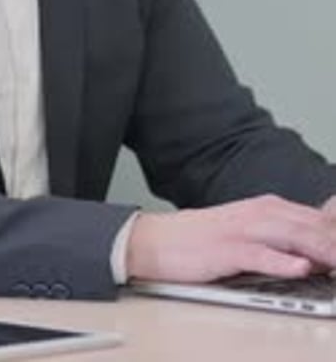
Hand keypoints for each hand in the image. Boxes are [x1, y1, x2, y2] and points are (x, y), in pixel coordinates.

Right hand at [126, 194, 335, 283]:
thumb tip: (316, 256)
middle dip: (334, 240)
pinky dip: (282, 262)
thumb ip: (281, 239)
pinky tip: (300, 268)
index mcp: (266, 208)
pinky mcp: (225, 250)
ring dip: (320, 249)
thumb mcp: (247, 232)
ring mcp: (242, 230)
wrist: (159, 240)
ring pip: (290, 237)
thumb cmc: (204, 240)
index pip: (315, 218)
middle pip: (309, 226)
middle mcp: (258, 213)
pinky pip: (259, 255)